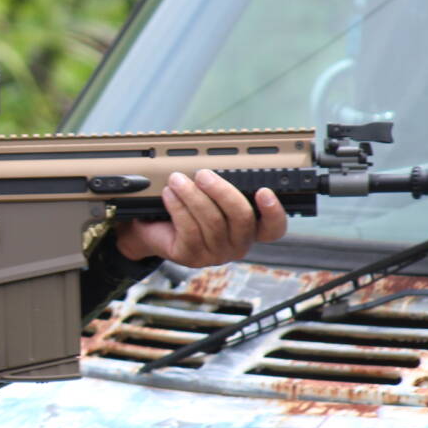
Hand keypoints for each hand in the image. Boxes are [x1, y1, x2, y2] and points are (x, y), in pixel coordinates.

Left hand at [114, 169, 287, 267]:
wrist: (154, 231)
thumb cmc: (186, 210)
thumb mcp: (209, 198)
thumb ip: (221, 189)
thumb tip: (218, 170)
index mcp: (249, 229)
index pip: (273, 228)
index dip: (274, 211)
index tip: (263, 190)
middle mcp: (237, 244)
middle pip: (241, 217)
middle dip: (221, 191)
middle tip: (203, 174)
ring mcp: (216, 254)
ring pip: (212, 221)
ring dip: (193, 195)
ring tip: (177, 180)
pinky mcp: (192, 257)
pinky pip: (190, 229)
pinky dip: (178, 207)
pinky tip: (169, 194)